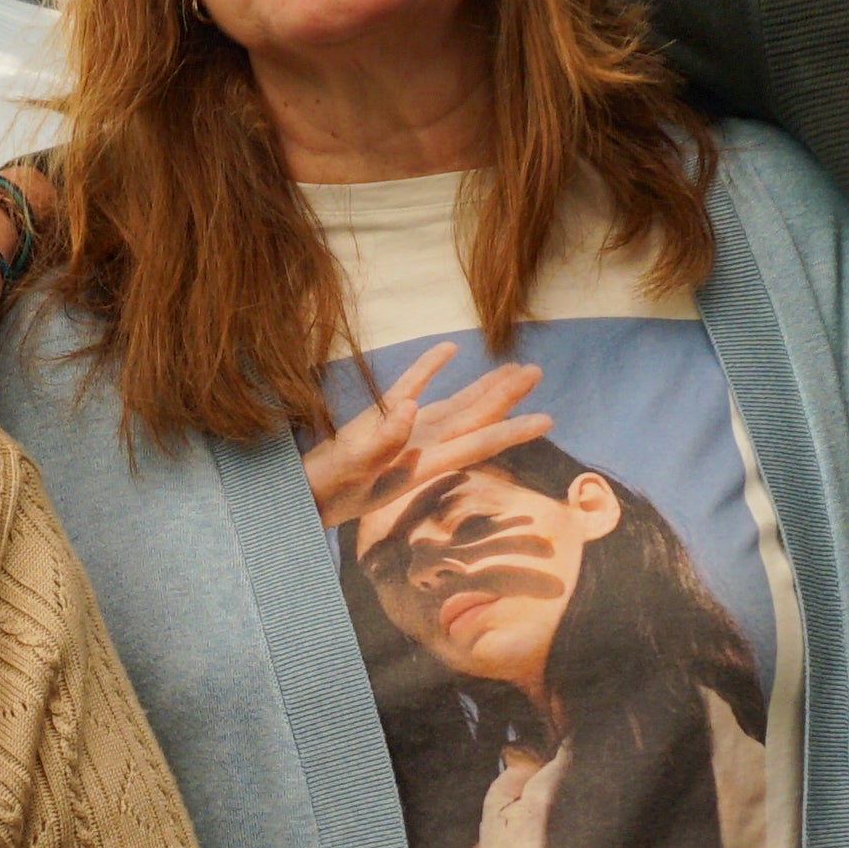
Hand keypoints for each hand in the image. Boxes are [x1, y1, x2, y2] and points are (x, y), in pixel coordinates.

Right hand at [300, 343, 548, 548]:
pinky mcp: (381, 419)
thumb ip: (383, 439)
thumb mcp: (353, 468)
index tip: (546, 421)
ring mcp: (405, 433)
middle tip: (536, 372)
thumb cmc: (326, 490)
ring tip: (513, 368)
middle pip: (474, 418)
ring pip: (454, 405)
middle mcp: (423, 447)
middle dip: (506, 397)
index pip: (477, 443)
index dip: (511, 431)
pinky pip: (411, 387)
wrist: (302, 497)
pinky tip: (447, 350)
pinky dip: (429, 368)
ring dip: (483, 387)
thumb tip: (412, 406)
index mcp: (423, 463)